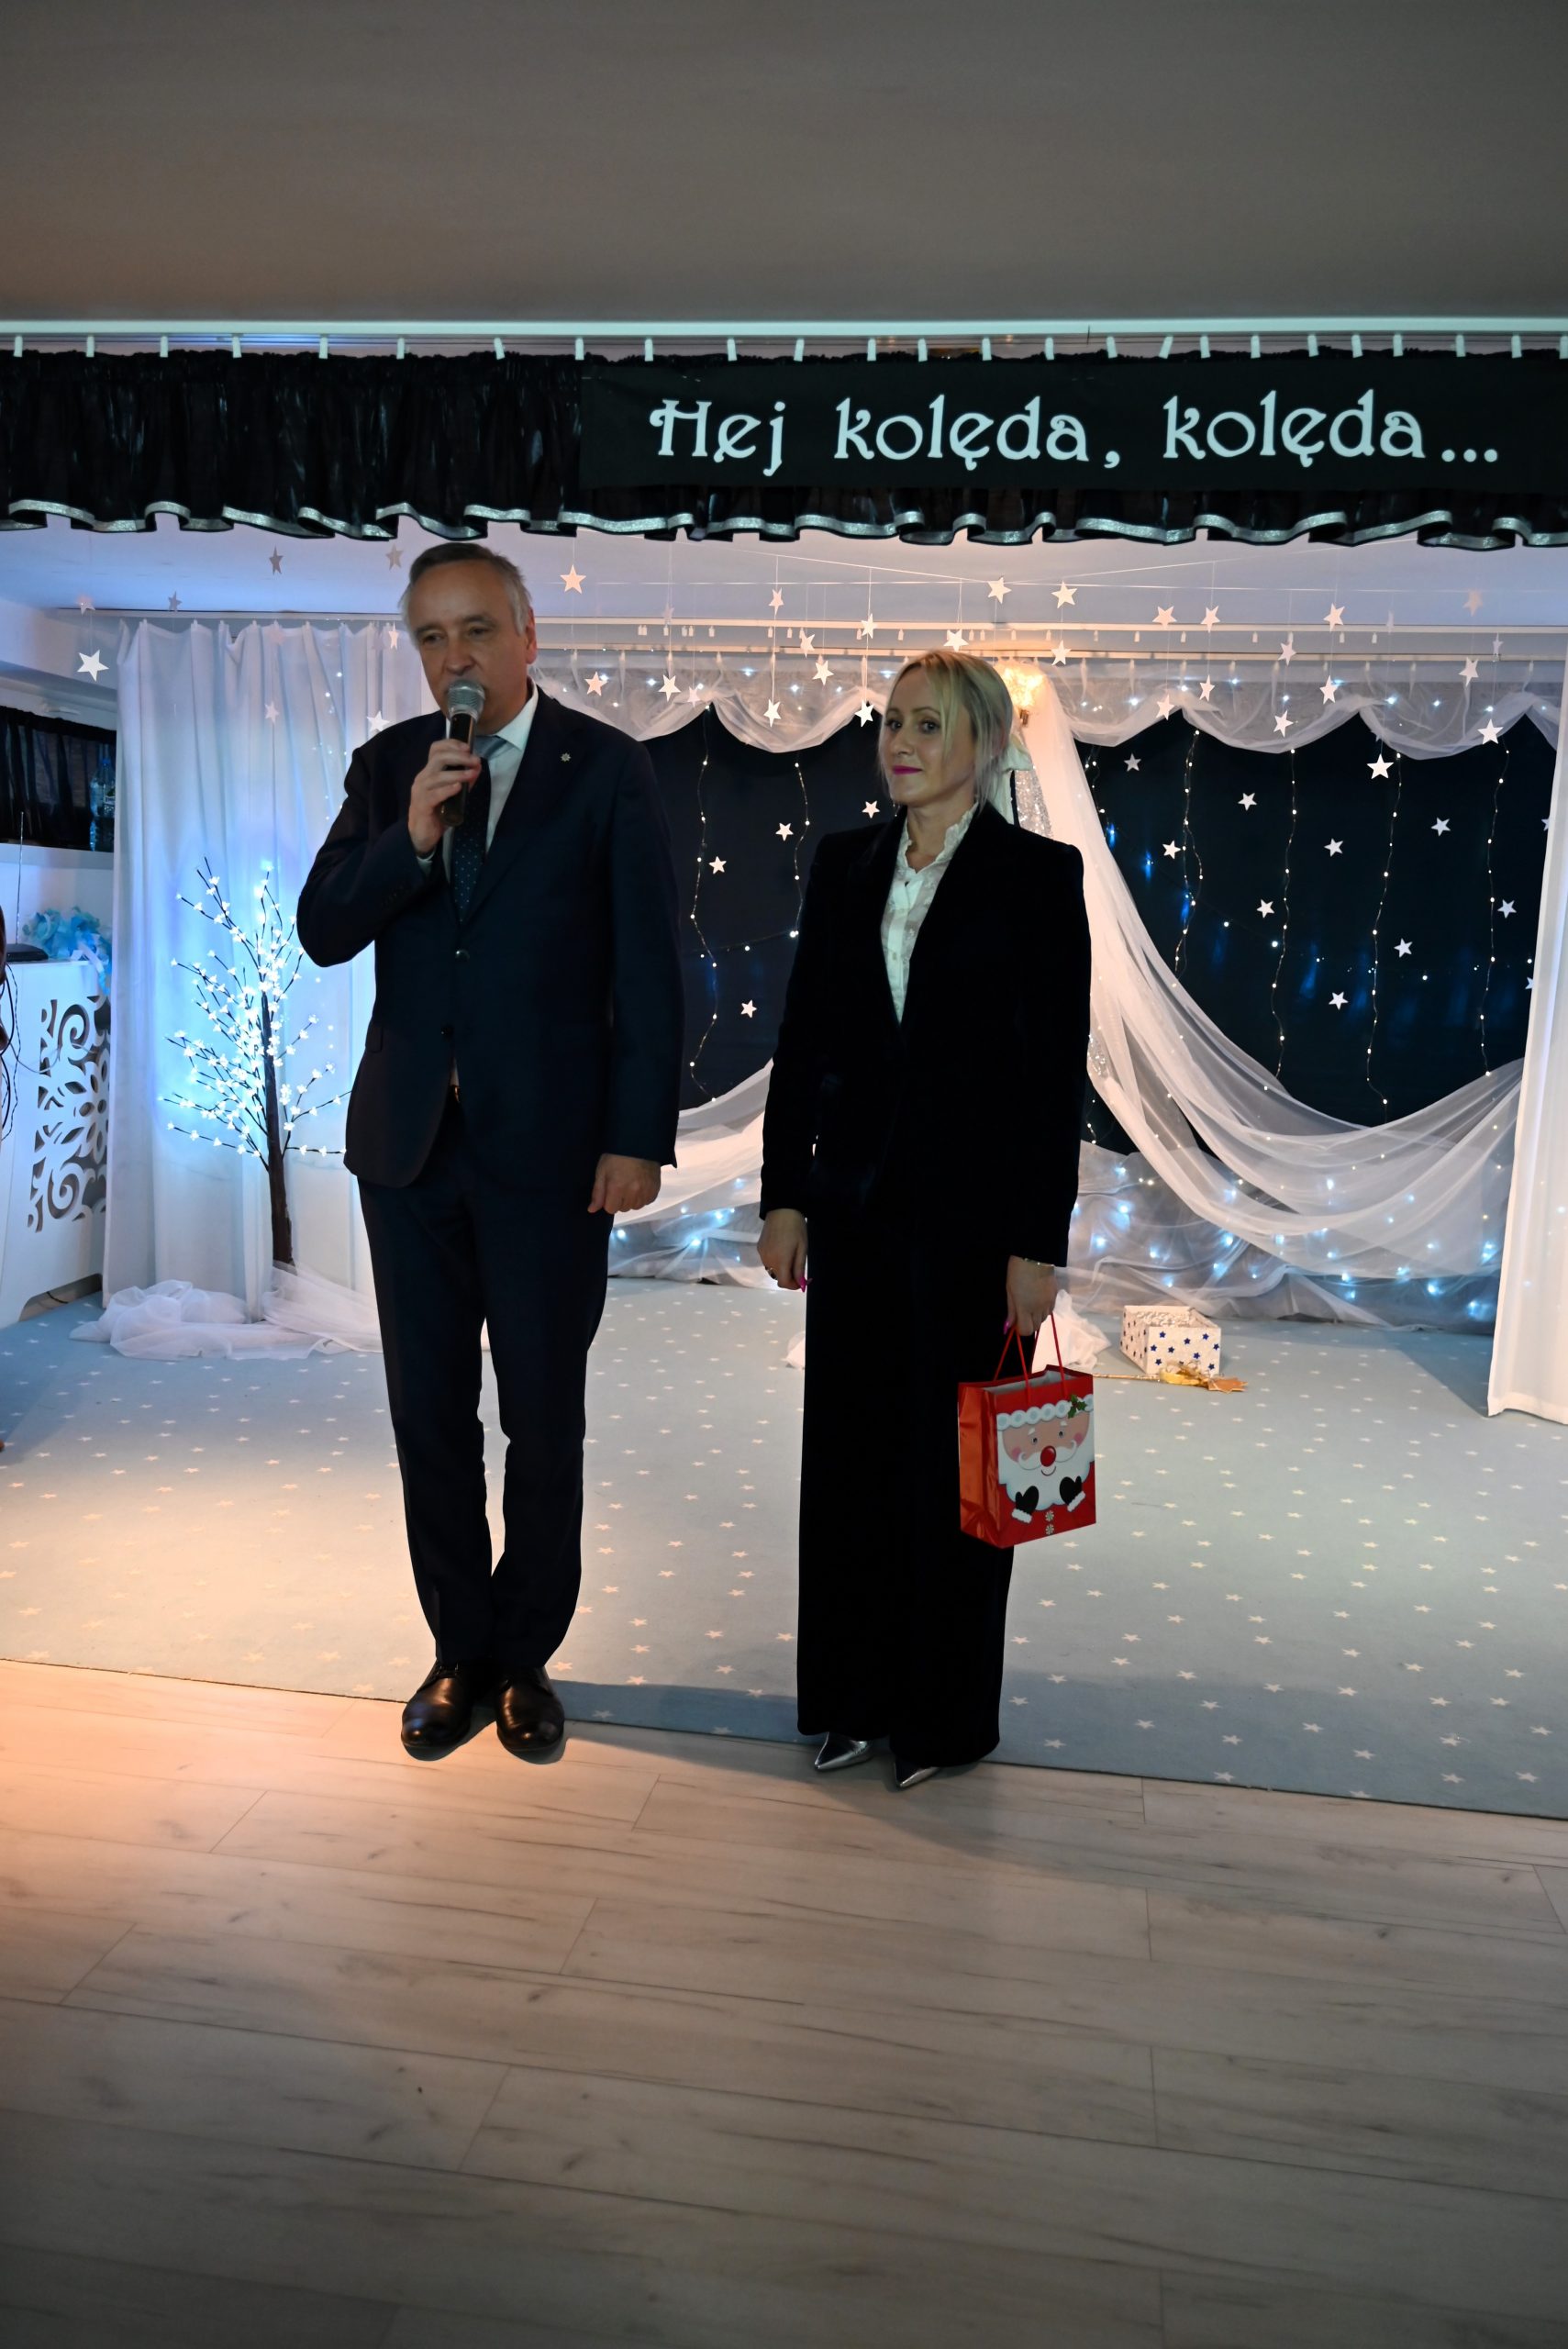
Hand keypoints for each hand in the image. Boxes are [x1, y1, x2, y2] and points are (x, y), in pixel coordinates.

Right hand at [408, 738, 481, 855]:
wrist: (422, 834)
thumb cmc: (437, 812)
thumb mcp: (453, 794)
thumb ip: (464, 781)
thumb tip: (477, 768)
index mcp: (429, 772)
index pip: (436, 749)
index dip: (451, 744)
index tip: (468, 747)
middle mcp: (423, 778)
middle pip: (438, 758)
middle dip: (459, 756)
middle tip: (475, 760)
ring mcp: (420, 791)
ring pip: (437, 776)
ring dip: (458, 773)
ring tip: (472, 773)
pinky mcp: (422, 805)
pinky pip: (434, 795)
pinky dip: (447, 790)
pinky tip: (458, 787)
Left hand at [588, 1154, 660, 1215]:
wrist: (638, 1144)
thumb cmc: (616, 1156)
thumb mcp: (602, 1171)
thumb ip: (597, 1193)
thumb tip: (592, 1210)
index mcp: (617, 1188)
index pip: (611, 1209)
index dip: (609, 1201)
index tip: (611, 1190)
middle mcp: (633, 1193)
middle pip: (623, 1208)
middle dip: (620, 1200)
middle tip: (621, 1184)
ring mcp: (646, 1191)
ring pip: (636, 1206)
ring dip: (632, 1200)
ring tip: (631, 1185)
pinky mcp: (655, 1189)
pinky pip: (647, 1201)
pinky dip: (643, 1197)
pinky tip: (640, 1185)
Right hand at [759, 1208, 806, 1289]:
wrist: (782, 1208)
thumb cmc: (796, 1228)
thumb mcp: (802, 1248)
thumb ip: (799, 1268)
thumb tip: (800, 1284)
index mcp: (779, 1261)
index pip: (784, 1283)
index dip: (793, 1285)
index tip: (802, 1280)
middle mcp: (767, 1260)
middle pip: (778, 1277)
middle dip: (789, 1277)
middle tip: (800, 1268)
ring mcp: (761, 1254)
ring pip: (772, 1270)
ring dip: (782, 1269)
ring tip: (791, 1256)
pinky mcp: (759, 1248)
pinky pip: (768, 1261)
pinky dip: (775, 1261)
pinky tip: (782, 1249)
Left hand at [1006, 1258, 1058, 1338]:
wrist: (1036, 1256)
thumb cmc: (1017, 1272)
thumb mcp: (1010, 1291)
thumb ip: (1011, 1310)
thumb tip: (1009, 1325)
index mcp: (1026, 1308)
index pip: (1026, 1331)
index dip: (1020, 1329)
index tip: (1016, 1321)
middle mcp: (1039, 1309)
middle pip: (1036, 1327)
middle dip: (1028, 1323)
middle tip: (1022, 1312)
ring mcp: (1049, 1303)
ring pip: (1044, 1319)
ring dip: (1036, 1316)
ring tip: (1031, 1304)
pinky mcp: (1055, 1296)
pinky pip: (1050, 1310)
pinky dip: (1044, 1309)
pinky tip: (1039, 1299)